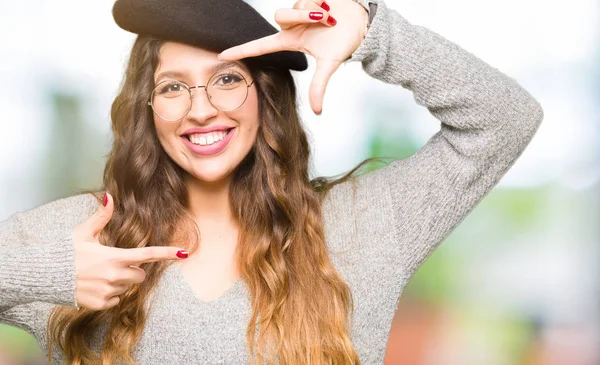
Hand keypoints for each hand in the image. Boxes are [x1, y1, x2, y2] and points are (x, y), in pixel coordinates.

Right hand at [72, 193, 187, 310]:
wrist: (45, 275)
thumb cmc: (65, 252)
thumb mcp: (84, 232)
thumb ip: (101, 216)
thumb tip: (109, 196)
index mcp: (114, 257)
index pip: (147, 256)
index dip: (167, 253)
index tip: (184, 253)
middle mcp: (115, 276)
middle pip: (140, 276)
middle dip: (133, 271)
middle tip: (113, 265)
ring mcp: (108, 291)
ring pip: (127, 289)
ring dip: (120, 283)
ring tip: (98, 275)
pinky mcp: (100, 304)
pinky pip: (115, 300)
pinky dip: (109, 295)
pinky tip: (94, 286)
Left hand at [218, 0, 368, 114]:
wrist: (362, 21)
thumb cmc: (345, 42)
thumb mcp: (330, 64)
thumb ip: (319, 85)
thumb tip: (317, 111)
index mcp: (292, 40)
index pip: (261, 46)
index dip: (242, 50)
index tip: (221, 56)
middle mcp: (291, 24)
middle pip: (279, 17)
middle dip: (301, 17)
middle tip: (323, 20)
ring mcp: (297, 9)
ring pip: (291, 5)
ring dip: (311, 10)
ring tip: (328, 15)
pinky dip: (320, 1)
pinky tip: (329, 5)